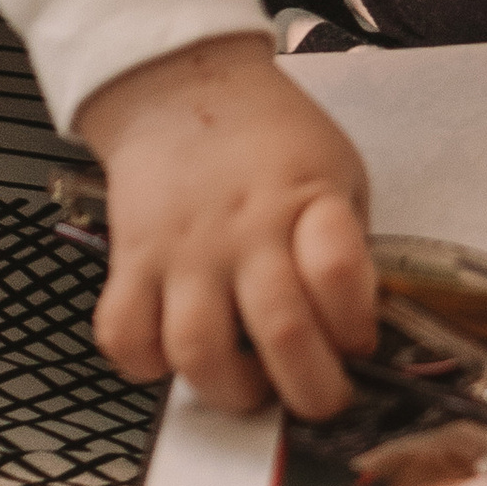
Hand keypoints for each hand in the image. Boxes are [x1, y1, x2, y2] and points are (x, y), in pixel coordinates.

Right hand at [77, 31, 376, 418]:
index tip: (361, 342)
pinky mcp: (130, 262)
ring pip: (199, 351)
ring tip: (250, 381)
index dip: (357, 324)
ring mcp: (183, 252)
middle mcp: (245, 231)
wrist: (179, 88)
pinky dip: (146, 363)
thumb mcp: (334, 169)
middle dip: (311, 390)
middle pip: (282, 330)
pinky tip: (173, 350)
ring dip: (231, 390)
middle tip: (320, 397)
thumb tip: (355, 327)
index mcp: (306, 201)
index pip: (341, 271)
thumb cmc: (268, 137)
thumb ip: (347, 242)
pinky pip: (125, 336)